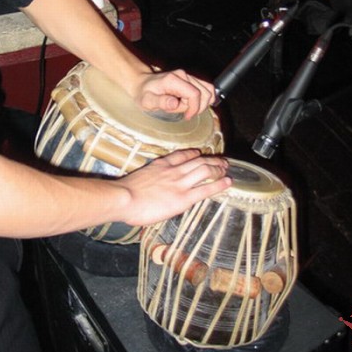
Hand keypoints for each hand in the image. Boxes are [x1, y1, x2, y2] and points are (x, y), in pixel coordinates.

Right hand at [116, 149, 230, 226]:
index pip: (182, 155)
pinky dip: (218, 184)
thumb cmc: (124, 193)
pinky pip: (205, 188)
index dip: (194, 153)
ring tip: (226, 169)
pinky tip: (227, 182)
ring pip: (205, 170)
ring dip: (218, 168)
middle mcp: (173, 170)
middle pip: (198, 160)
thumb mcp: (138, 179)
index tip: (200, 153)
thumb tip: (152, 187)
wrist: (124, 198)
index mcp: (161, 165)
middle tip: (221, 160)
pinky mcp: (183, 197)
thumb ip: (149, 179)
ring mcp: (180, 183)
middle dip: (212, 159)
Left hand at [132, 69, 215, 119]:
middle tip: (182, 111)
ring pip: (208, 90)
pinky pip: (205, 89)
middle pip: (204, 92)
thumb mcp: (147, 101)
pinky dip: (202, 99)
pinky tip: (190, 104)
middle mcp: (183, 75)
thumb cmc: (144, 93)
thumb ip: (161, 102)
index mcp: (173, 80)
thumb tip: (175, 103)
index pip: (195, 94)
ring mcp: (188, 76)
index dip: (194, 108)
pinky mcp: (190, 79)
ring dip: (200, 103)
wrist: (141, 84)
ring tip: (185, 107)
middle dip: (196, 107)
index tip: (186, 116)